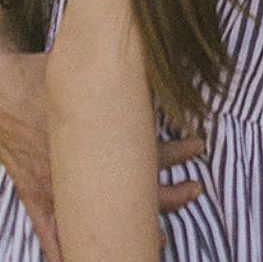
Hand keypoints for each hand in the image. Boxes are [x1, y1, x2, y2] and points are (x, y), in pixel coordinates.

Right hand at [0, 51, 202, 261]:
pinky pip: (50, 232)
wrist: (3, 91)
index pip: (148, 152)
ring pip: (101, 218)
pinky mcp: (34, 195)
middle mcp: (79, 168)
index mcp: (97, 136)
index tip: (199, 146)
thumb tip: (161, 63)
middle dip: (169, 194)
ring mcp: (56, 187)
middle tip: (194, 189)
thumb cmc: (45, 76)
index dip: (179, 151)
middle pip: (133, 190)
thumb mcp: (90, 69)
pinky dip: (65, 251)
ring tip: (161, 236)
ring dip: (132, 227)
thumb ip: (123, 76)